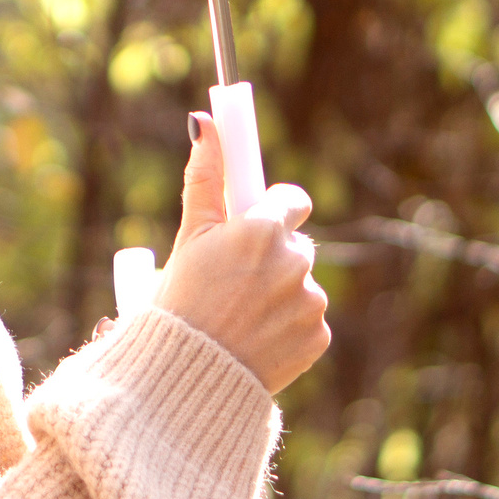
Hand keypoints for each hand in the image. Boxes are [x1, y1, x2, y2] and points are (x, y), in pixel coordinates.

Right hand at [153, 112, 327, 393]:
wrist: (189, 375)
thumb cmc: (180, 301)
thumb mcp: (189, 235)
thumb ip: (206, 177)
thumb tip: (205, 123)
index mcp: (263, 229)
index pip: (291, 200)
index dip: (273, 211)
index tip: (257, 223)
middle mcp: (295, 260)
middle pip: (295, 245)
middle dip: (272, 257)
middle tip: (235, 281)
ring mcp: (310, 300)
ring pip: (301, 284)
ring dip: (279, 293)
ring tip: (241, 316)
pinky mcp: (318, 337)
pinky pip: (308, 321)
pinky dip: (287, 327)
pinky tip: (257, 337)